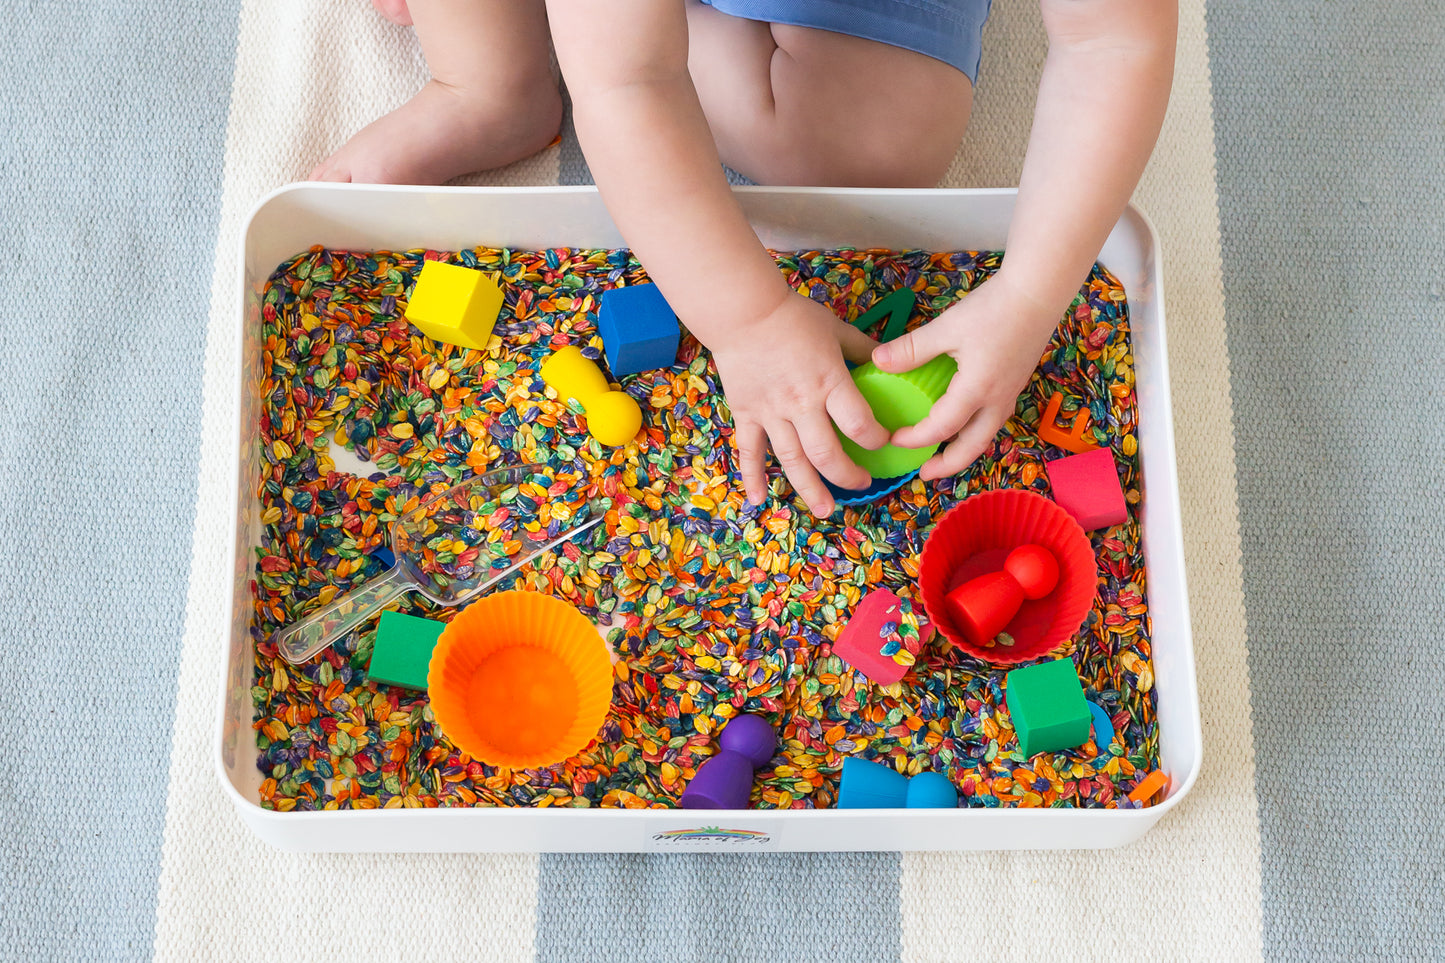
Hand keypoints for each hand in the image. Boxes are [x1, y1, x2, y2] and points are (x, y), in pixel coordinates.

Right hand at [711, 295, 889, 516]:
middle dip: (848, 475)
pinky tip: (758, 500)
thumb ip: (863, 349)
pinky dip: (752, 477)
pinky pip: (749, 451)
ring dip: (809, 489)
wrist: (744, 311)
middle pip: (827, 453)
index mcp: (829, 382)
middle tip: (861, 483)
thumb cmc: (793, 317)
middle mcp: (802, 404)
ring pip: (792, 460)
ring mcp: (772, 413)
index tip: (883, 443)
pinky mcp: (747, 414)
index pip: (859, 424)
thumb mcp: (836, 329)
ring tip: (824, 510)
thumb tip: (889, 361)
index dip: (876, 440)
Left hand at [870, 272, 1064, 480]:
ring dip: (962, 451)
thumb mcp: (947, 327)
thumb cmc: (994, 308)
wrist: (1038, 293)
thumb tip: (877, 361)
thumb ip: (911, 348)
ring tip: (940, 455)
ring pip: (985, 436)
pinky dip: (973, 432)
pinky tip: (961, 424)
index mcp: (977, 390)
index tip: (893, 439)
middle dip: (946, 465)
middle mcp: (996, 401)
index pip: (941, 428)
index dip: (915, 439)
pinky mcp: (1014, 385)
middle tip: (923, 474)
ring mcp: (1009, 395)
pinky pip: (992, 421)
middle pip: (971, 448)